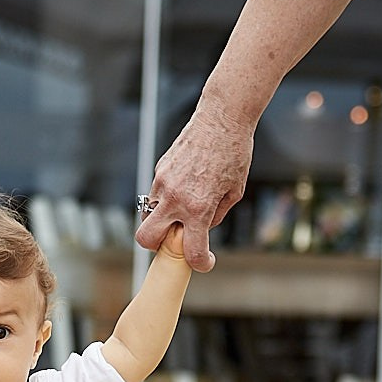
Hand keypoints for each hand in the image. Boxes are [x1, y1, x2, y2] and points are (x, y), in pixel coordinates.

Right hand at [133, 107, 253, 270]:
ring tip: (181, 209)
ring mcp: (163, 183)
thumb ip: (216, 215)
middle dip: (156, 246)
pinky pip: (156, 193)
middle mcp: (176, 198)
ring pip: (148, 214)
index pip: (191, 251)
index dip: (199, 263)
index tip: (203, 261)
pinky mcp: (159, 170)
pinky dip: (166, 198)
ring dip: (161, 219)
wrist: (222, 118)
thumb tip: (202, 228)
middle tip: (173, 238)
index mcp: (199, 208)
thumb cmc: (234, 153)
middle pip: (146, 239)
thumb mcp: (233, 191)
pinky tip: (184, 185)